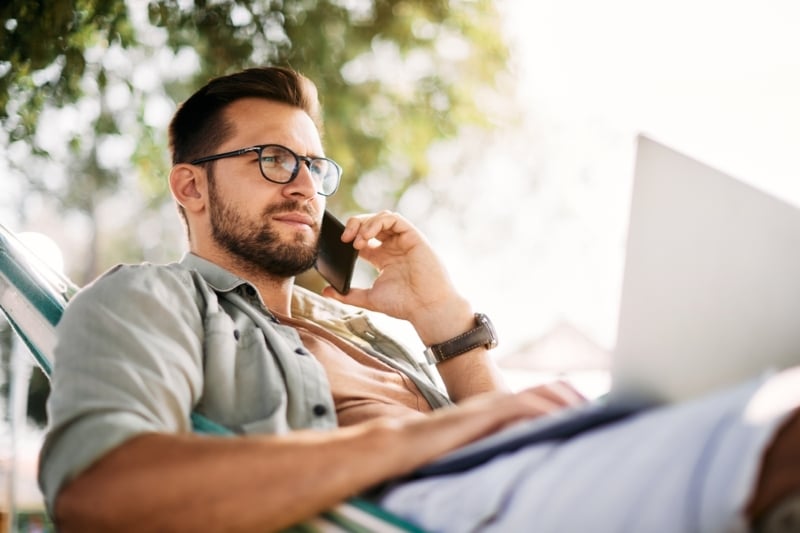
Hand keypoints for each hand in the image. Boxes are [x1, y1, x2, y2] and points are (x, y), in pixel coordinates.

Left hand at [321, 211, 470, 341]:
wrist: (426, 308)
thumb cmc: (403, 305)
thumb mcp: (369, 298)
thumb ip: (347, 295)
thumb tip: (326, 291)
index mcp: (383, 258)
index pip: (363, 238)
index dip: (350, 237)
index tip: (339, 246)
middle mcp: (393, 247)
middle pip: (370, 224)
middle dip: (354, 226)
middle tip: (344, 239)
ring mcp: (404, 240)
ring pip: (382, 218)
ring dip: (365, 224)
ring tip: (357, 242)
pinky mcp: (413, 236)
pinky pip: (394, 219)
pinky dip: (377, 222)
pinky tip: (368, 237)